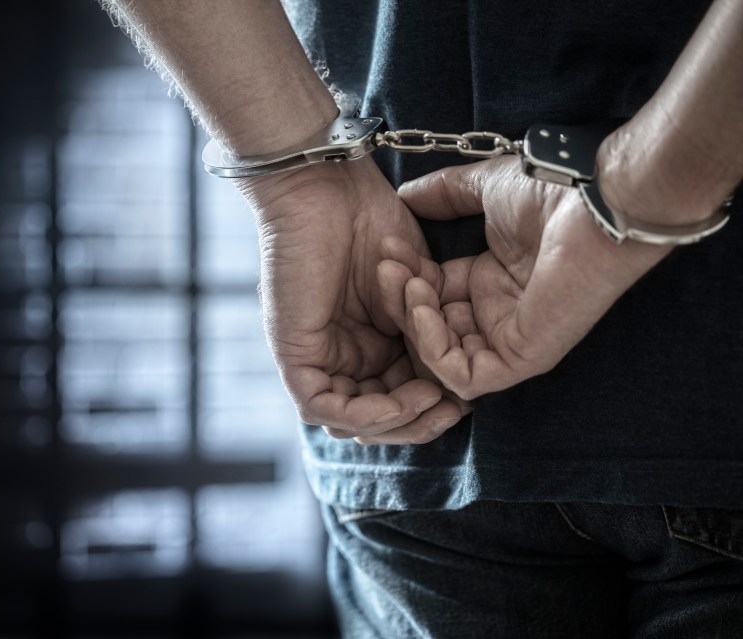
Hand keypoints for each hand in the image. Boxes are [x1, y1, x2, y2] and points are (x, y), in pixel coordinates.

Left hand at [238, 156, 468, 443]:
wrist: (329, 187)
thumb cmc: (370, 222)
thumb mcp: (414, 289)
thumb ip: (426, 331)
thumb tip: (453, 380)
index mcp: (366, 343)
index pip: (396, 396)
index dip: (431, 406)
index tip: (467, 397)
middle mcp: (338, 356)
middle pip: (375, 417)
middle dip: (418, 422)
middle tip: (454, 409)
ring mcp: (313, 358)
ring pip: (351, 420)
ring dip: (398, 421)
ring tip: (434, 400)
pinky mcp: (293, 355)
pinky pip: (323, 406)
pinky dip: (368, 413)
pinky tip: (406, 396)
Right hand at [379, 156, 670, 400]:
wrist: (593, 201)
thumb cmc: (552, 193)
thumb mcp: (483, 189)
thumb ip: (443, 194)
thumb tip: (404, 196)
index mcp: (490, 281)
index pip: (431, 296)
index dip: (404, 277)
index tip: (387, 248)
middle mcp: (497, 314)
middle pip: (429, 328)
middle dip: (400, 300)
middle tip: (387, 267)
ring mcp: (509, 339)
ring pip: (440, 358)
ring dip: (413, 323)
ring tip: (409, 284)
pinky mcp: (521, 358)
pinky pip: (463, 377)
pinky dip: (433, 349)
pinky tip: (425, 307)